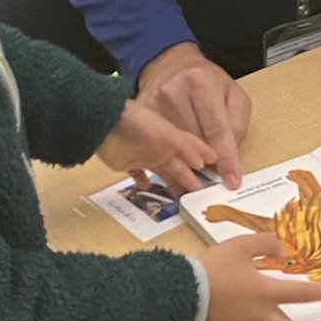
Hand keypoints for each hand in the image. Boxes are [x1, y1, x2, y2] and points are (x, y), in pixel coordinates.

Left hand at [96, 99, 215, 194]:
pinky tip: (146, 188)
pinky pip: (137, 174)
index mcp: (171, 138)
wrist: (103, 124)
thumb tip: (205, 160)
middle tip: (202, 194)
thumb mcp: (165, 133)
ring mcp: (144, 155)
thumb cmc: (136, 123)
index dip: (204, 156)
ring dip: (172, 183)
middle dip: (190, 178)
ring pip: (162, 172)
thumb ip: (186, 146)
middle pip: (179, 165)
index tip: (218, 168)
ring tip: (182, 197)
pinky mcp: (127, 164)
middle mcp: (160, 147)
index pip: (192, 148)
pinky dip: (142, 181)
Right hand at [137, 43, 251, 188]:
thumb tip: (230, 159)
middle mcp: (173, 92)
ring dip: (186, 163)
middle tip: (213, 169)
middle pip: (193, 141)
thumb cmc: (205, 81)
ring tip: (194, 169)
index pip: (216, 128)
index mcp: (201, 83)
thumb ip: (237, 126)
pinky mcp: (141, 114)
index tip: (231, 180)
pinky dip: (167, 160)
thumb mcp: (233, 95)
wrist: (171, 64)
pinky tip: (174, 164)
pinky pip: (155, 145)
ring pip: (173, 147)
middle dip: (206, 160)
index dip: (225, 158)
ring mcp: (153, 103)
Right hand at [198, 234, 320, 320]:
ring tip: (232, 300)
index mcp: (265, 293)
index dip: (319, 292)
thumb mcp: (238, 246)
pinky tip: (221, 309)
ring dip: (255, 317)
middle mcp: (259, 317)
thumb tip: (280, 249)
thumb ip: (263, 243)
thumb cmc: (213, 268)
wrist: (182, 294)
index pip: (300, 293)